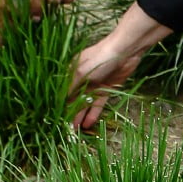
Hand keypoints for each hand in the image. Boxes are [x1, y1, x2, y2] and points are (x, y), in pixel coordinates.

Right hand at [71, 3, 172, 129]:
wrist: (126, 51)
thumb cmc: (101, 57)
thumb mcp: (82, 72)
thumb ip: (71, 88)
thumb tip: (61, 102)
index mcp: (73, 71)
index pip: (64, 92)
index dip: (61, 105)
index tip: (57, 119)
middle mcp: (82, 78)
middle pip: (74, 99)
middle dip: (70, 113)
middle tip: (66, 130)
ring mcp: (95, 83)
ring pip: (86, 103)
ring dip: (81, 115)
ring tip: (76, 130)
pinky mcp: (107, 88)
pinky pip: (98, 103)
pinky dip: (94, 112)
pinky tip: (89, 123)